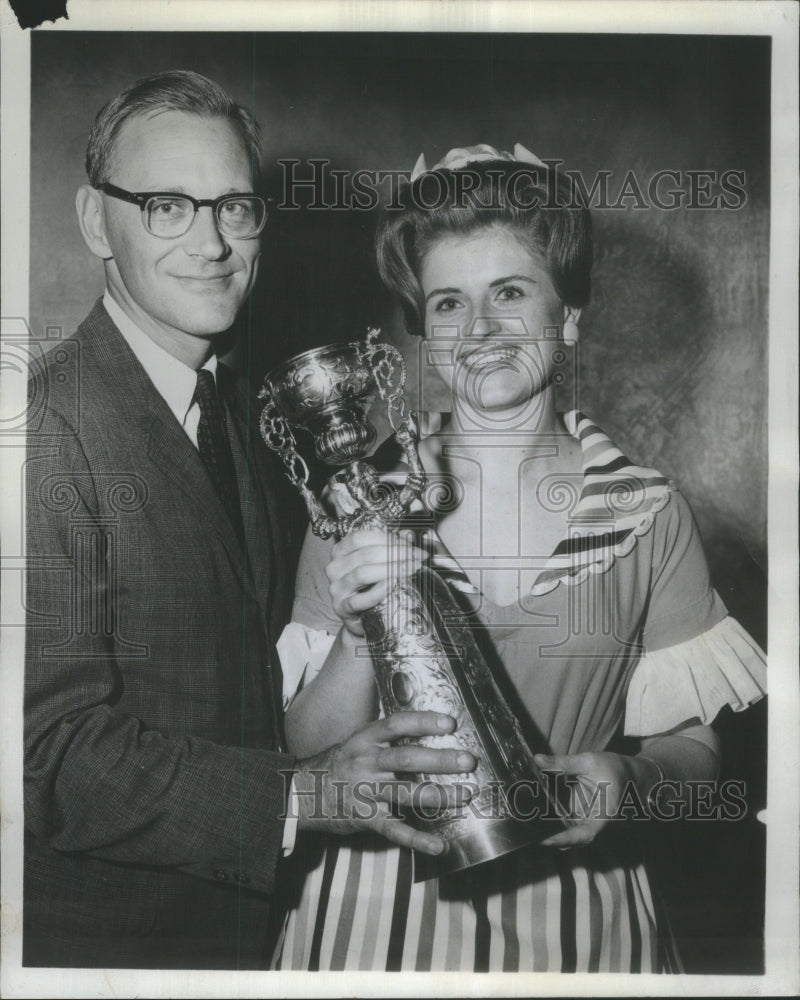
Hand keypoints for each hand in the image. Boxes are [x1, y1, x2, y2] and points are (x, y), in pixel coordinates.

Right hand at [294, 711, 476, 854]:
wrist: (302, 793)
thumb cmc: (339, 764)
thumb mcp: (357, 743)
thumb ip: (386, 739)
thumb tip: (427, 730)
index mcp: (364, 739)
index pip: (396, 725)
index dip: (423, 722)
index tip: (450, 723)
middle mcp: (366, 762)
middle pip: (407, 758)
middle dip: (441, 759)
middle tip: (468, 761)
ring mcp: (365, 791)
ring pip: (407, 793)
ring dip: (439, 795)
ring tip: (465, 795)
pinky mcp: (365, 819)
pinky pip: (395, 831)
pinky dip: (418, 840)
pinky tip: (439, 846)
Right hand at [326, 528, 425, 634]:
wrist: (362, 619)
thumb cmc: (369, 587)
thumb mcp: (377, 564)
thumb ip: (390, 548)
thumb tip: (408, 536)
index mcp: (340, 552)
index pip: (359, 538)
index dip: (386, 538)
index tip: (410, 543)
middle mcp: (334, 568)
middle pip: (365, 554)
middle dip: (396, 553)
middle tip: (417, 556)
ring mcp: (337, 588)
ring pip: (362, 573)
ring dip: (391, 569)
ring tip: (411, 568)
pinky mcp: (342, 608)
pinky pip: (360, 599)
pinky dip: (378, 591)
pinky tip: (393, 583)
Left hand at [534, 751, 656, 848]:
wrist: (626, 771)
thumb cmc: (612, 767)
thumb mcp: (588, 761)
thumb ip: (563, 763)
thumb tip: (537, 759)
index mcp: (603, 814)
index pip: (585, 834)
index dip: (566, 839)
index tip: (546, 840)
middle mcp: (593, 822)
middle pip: (572, 839)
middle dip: (551, 838)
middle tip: (528, 833)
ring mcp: (585, 819)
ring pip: (566, 832)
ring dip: (548, 831)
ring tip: (526, 826)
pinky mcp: (578, 814)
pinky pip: (563, 821)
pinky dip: (549, 820)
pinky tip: (533, 814)